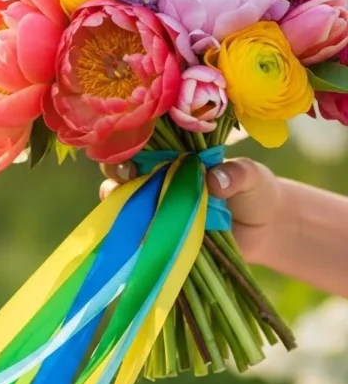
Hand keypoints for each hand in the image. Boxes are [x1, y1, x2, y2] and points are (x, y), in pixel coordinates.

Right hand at [99, 158, 283, 264]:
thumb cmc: (257, 191)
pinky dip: (132, 238)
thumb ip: (236, 173)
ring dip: (118, 205)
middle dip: (116, 172)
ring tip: (128, 207)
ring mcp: (160, 211)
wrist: (266, 231)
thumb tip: (215, 179)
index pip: (144, 145)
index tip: (132, 150)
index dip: (130, 145)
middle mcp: (162, 181)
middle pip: (124, 173)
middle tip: (126, 176)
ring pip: (126, 205)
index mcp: (177, 157)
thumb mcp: (251, 176)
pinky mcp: (164, 238)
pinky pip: (141, 237)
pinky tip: (130, 238)